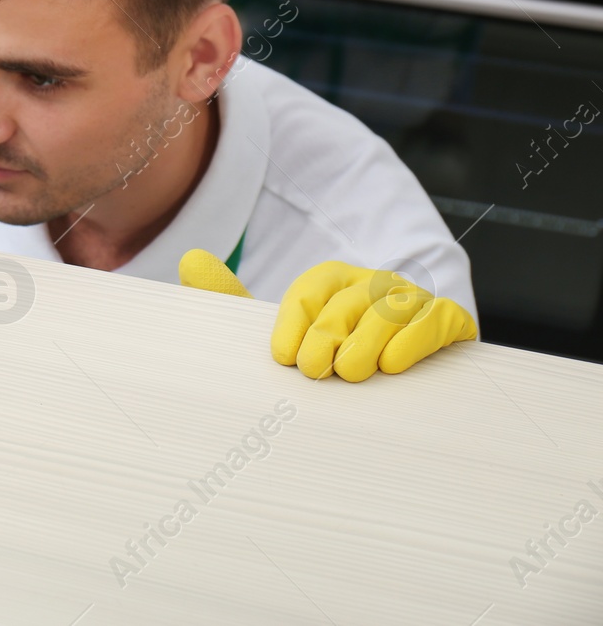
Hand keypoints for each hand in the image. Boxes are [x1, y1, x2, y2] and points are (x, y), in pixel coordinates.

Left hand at [179, 249, 476, 381]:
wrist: (401, 379)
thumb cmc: (332, 352)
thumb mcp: (280, 329)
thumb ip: (232, 298)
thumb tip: (190, 260)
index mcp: (332, 280)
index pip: (310, 289)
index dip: (294, 322)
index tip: (281, 358)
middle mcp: (373, 284)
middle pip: (348, 300)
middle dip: (328, 334)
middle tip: (313, 371)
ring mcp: (413, 301)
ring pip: (390, 309)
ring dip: (368, 339)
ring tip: (350, 374)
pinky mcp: (449, 322)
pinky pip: (436, 321)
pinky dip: (415, 340)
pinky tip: (393, 365)